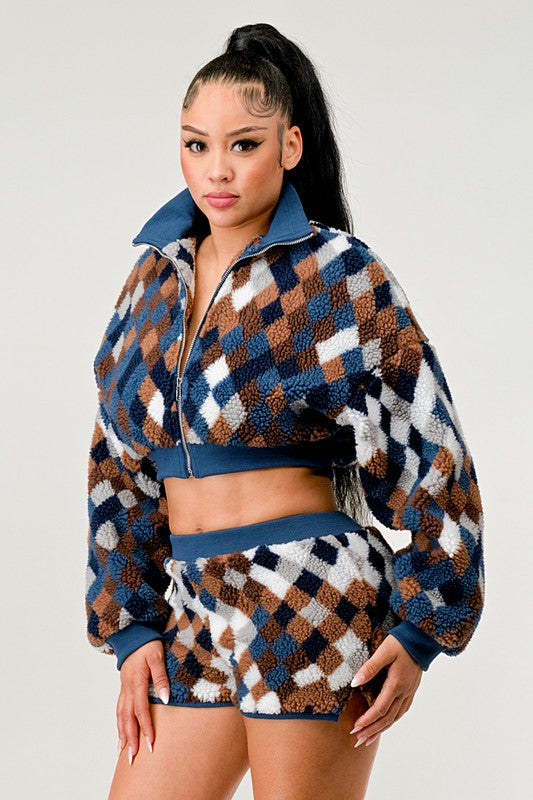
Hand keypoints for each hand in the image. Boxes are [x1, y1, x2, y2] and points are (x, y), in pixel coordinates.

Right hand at [116, 640, 169, 763]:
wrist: (133, 635)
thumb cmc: (147, 645)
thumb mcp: (157, 657)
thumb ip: (160, 677)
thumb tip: (165, 698)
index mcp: (136, 682)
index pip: (141, 710)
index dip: (145, 728)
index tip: (150, 744)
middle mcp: (127, 689)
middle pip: (128, 719)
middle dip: (131, 739)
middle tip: (134, 759)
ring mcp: (123, 689)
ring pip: (121, 716)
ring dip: (123, 735)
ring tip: (125, 753)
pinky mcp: (123, 689)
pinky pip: (119, 710)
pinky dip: (119, 724)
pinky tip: (121, 735)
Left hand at [349, 635, 422, 747]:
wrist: (421, 639)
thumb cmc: (400, 643)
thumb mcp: (383, 651)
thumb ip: (369, 667)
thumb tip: (355, 682)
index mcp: (396, 684)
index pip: (380, 709)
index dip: (367, 720)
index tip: (355, 728)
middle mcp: (404, 692)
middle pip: (388, 718)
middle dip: (372, 730)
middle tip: (357, 741)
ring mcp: (409, 692)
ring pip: (396, 717)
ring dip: (381, 729)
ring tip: (368, 738)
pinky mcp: (412, 690)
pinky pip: (402, 711)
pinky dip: (392, 721)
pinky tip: (386, 724)